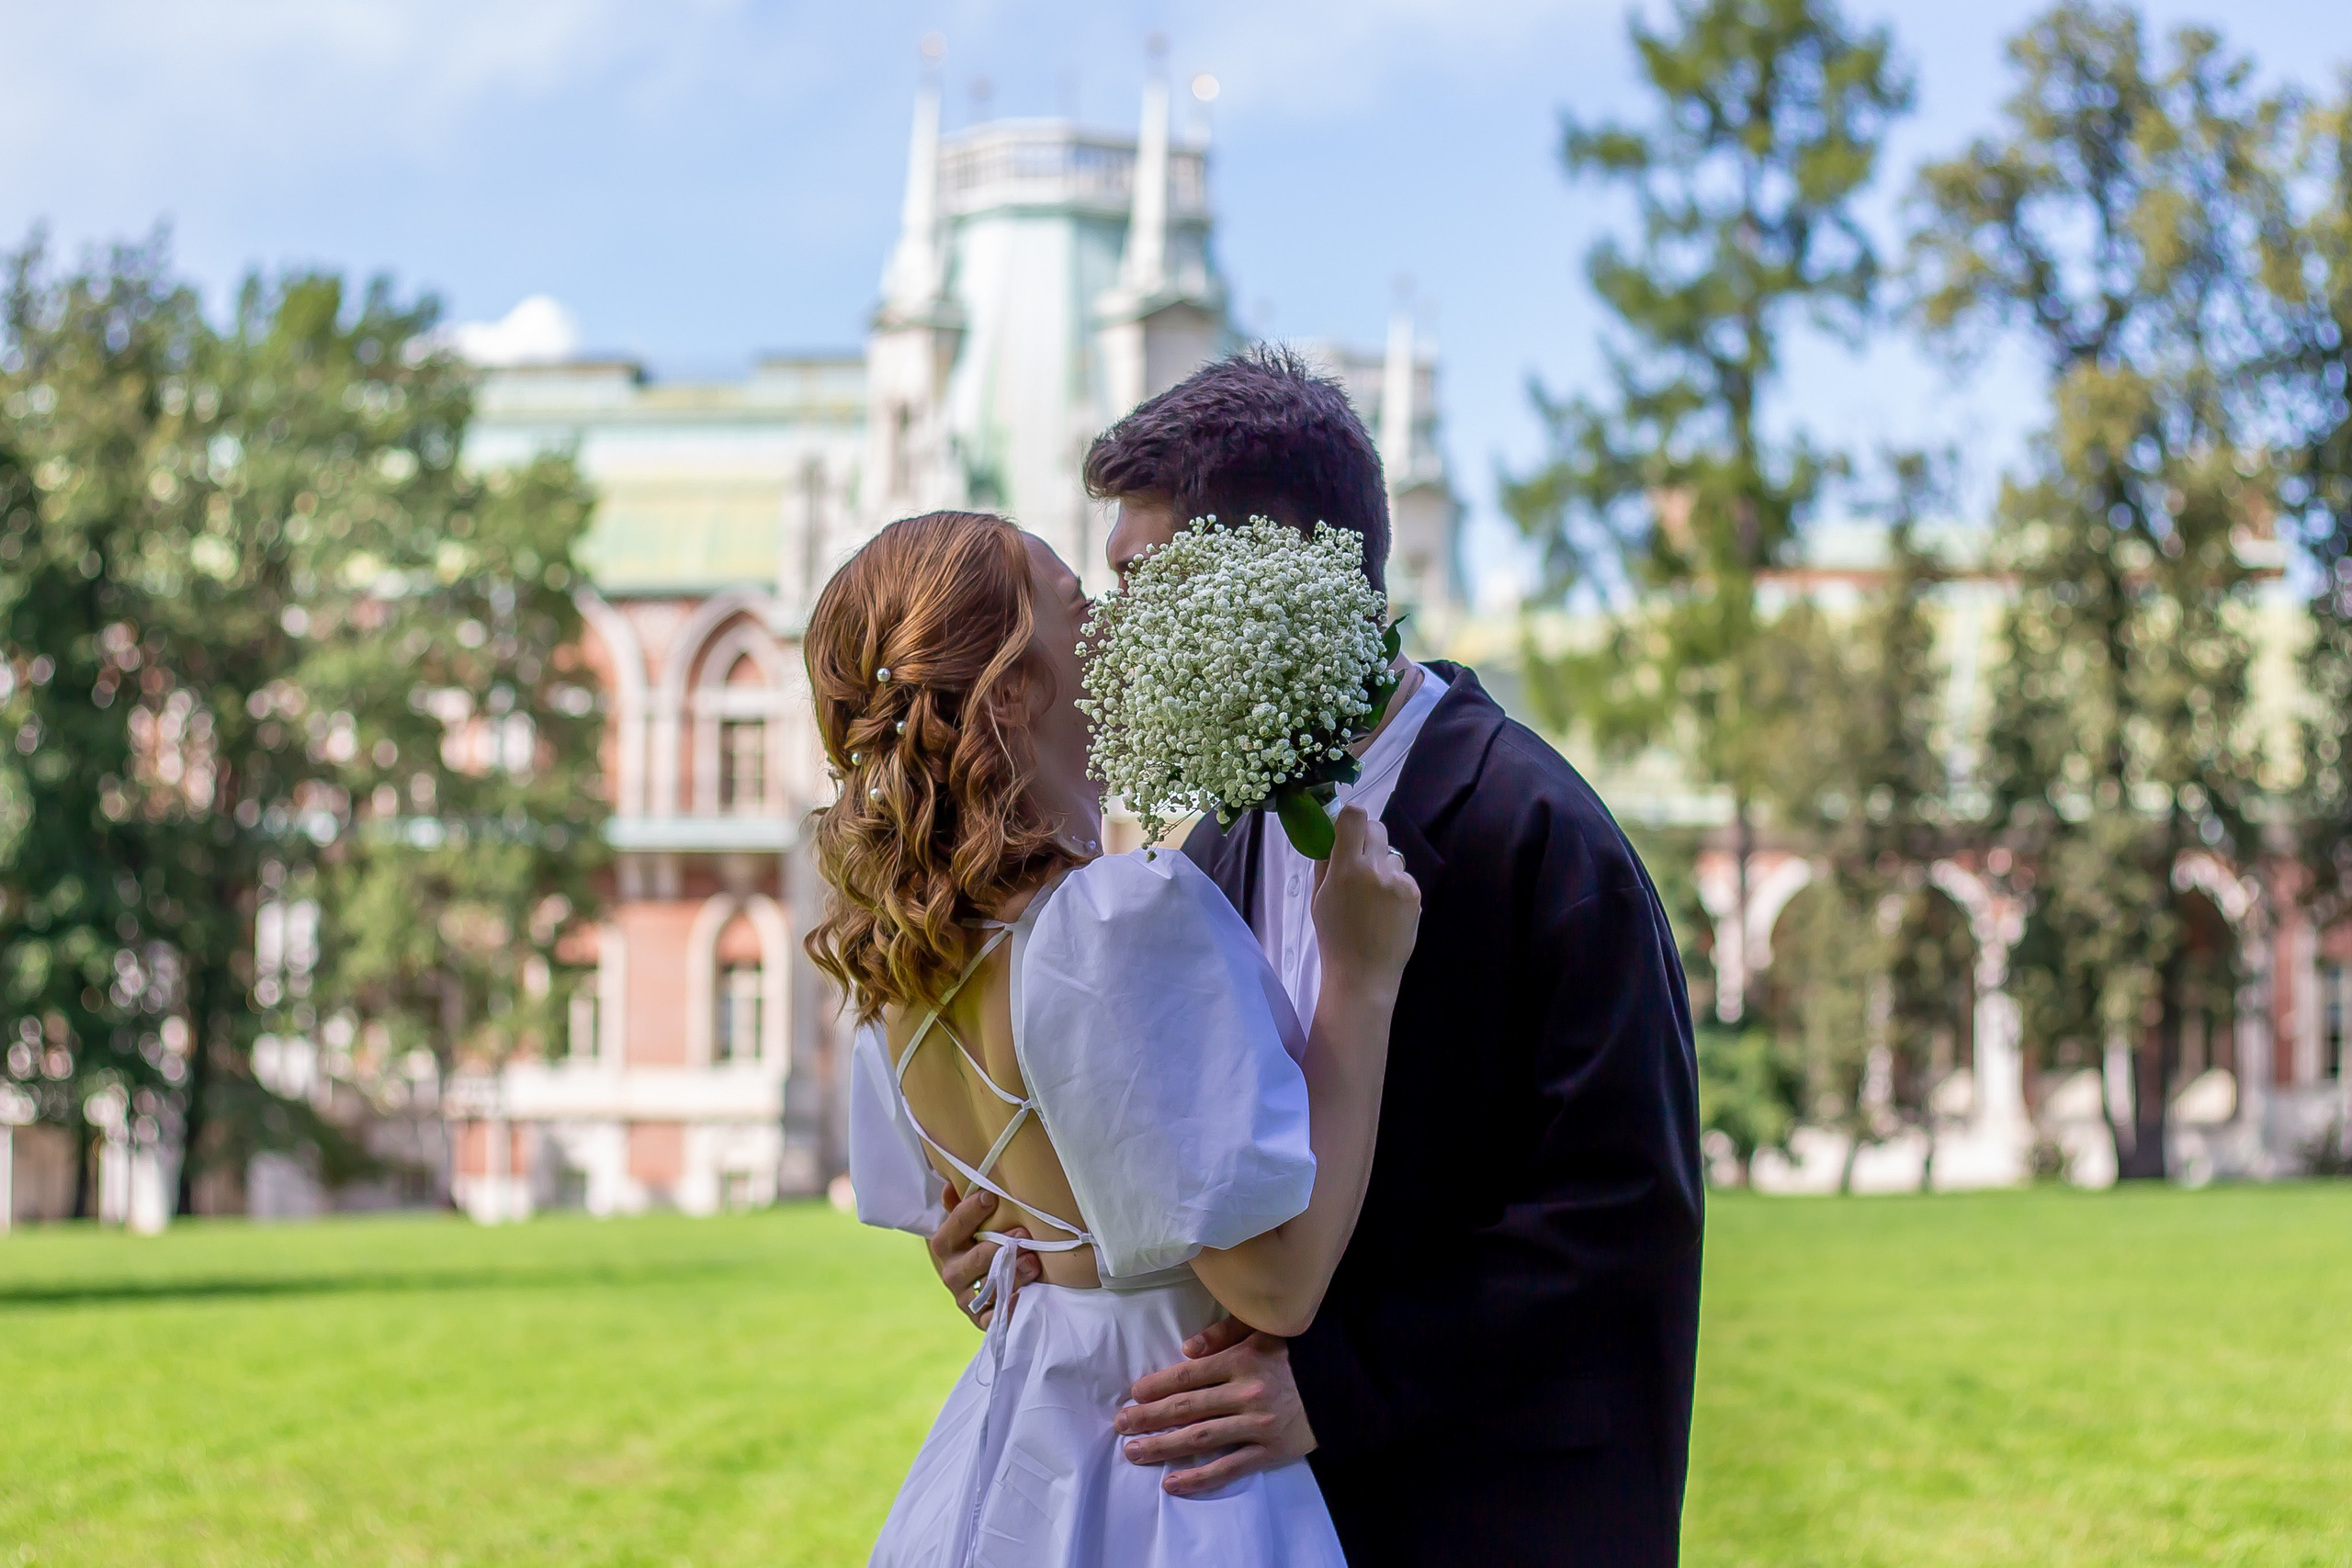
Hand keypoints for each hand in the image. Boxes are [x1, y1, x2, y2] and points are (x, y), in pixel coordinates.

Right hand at [926, 1183, 1039, 1329]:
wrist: (980, 1285)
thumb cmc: (977, 1243)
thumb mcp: (967, 1224)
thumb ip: (960, 1206)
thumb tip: (951, 1183)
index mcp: (945, 1247)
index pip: (951, 1228)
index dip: (969, 1212)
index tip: (991, 1197)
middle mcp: (952, 1273)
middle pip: (970, 1263)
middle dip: (996, 1248)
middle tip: (1022, 1233)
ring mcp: (967, 1298)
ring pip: (987, 1289)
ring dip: (1012, 1274)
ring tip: (1033, 1262)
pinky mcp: (982, 1318)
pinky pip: (993, 1318)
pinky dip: (1007, 1310)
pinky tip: (1022, 1297)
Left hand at [1114, 1315, 1316, 1495]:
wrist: (1346, 1385)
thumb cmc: (1301, 1353)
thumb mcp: (1265, 1330)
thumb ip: (1225, 1334)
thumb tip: (1186, 1350)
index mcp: (1243, 1359)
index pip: (1189, 1375)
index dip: (1157, 1386)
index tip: (1133, 1394)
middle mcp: (1246, 1393)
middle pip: (1186, 1407)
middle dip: (1148, 1417)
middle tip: (1120, 1424)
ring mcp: (1257, 1425)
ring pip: (1200, 1439)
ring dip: (1163, 1446)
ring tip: (1134, 1452)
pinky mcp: (1269, 1451)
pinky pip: (1228, 1468)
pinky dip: (1198, 1478)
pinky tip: (1171, 1483)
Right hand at [1312, 804, 1420, 996]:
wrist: (1364, 973)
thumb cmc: (1334, 937)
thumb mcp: (1319, 898)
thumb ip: (1325, 863)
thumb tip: (1331, 834)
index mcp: (1346, 869)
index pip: (1354, 817)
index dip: (1349, 818)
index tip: (1345, 829)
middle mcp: (1376, 869)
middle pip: (1376, 828)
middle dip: (1366, 837)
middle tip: (1359, 859)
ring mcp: (1399, 881)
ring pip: (1391, 854)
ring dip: (1382, 865)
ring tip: (1373, 895)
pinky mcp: (1415, 893)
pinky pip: (1403, 876)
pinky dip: (1394, 886)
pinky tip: (1386, 909)